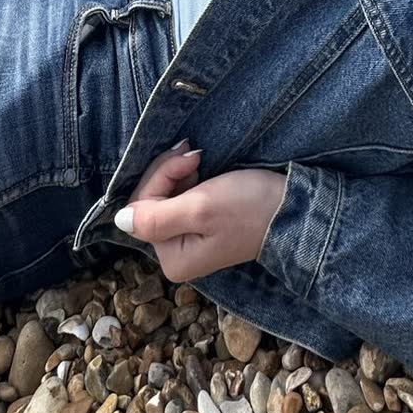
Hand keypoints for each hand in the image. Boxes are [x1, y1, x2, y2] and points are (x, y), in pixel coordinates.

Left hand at [115, 159, 286, 281]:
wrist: (292, 210)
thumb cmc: (249, 208)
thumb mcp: (201, 208)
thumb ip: (156, 217)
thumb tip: (119, 221)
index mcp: (173, 259)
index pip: (143, 207)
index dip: (161, 176)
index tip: (190, 158)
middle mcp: (176, 255)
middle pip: (151, 201)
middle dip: (169, 172)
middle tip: (195, 154)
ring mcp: (188, 240)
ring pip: (163, 196)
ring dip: (178, 172)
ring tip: (200, 158)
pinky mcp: (200, 226)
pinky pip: (178, 198)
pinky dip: (186, 178)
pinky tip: (202, 168)